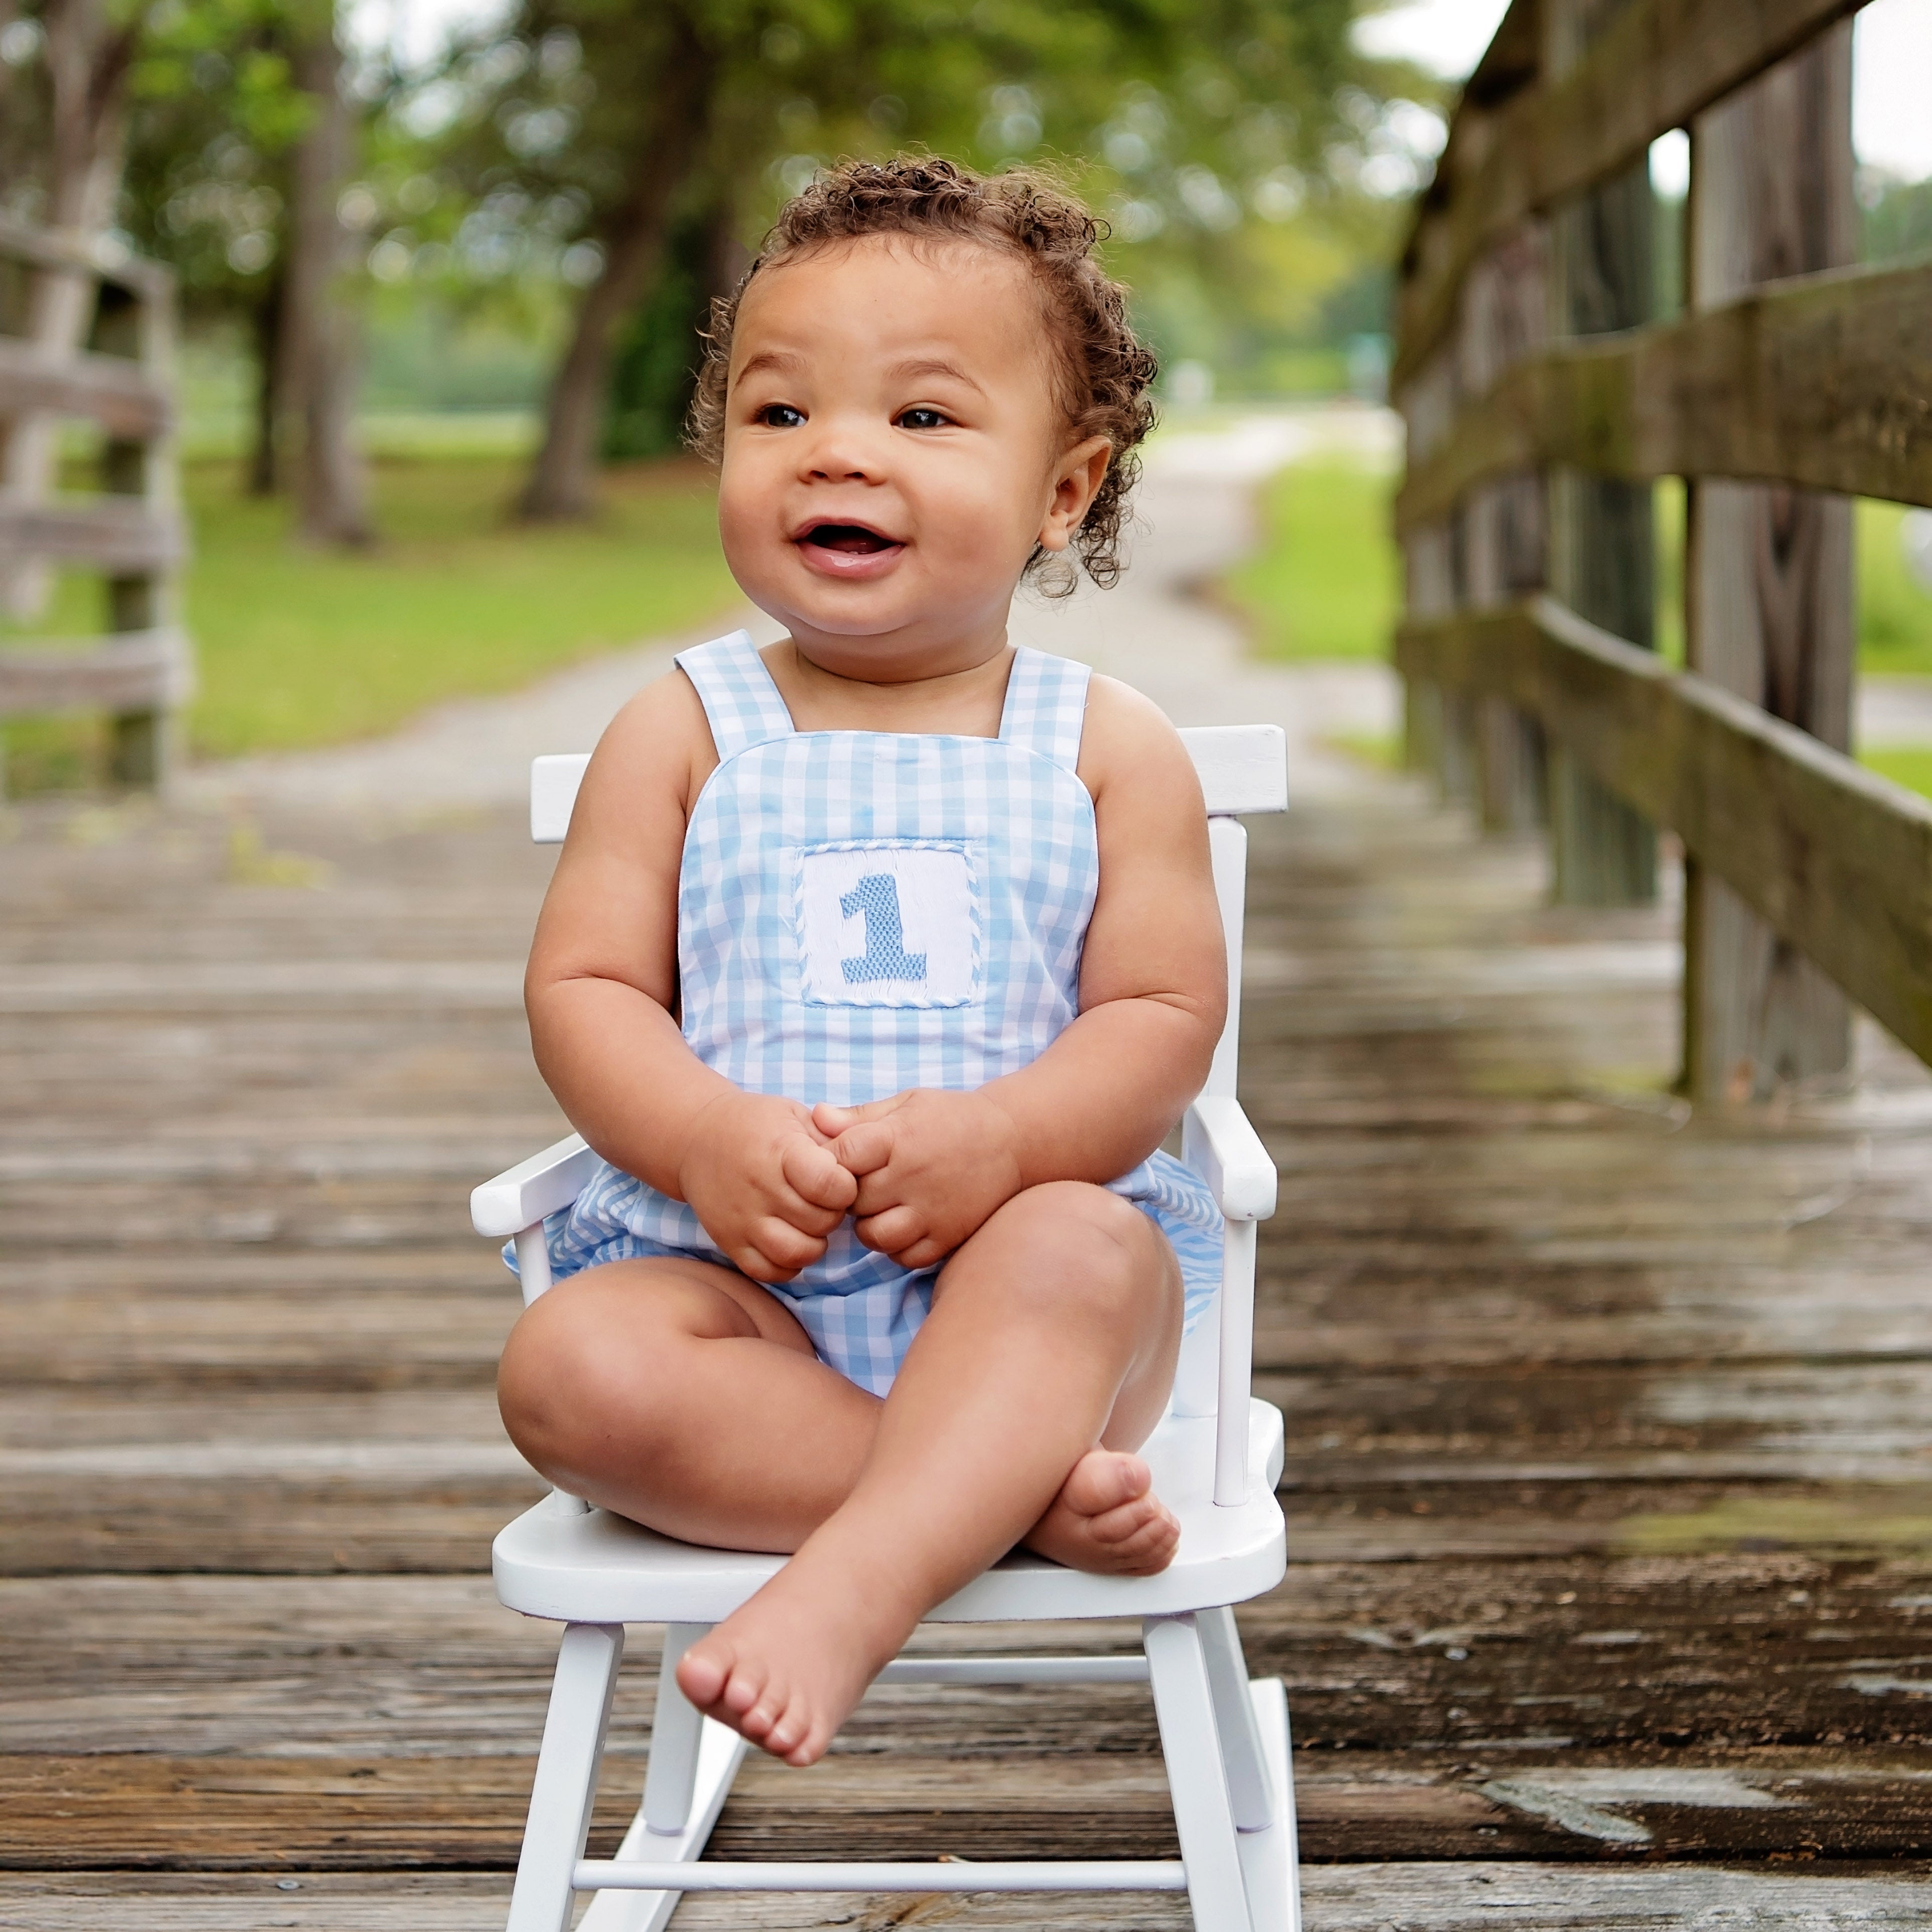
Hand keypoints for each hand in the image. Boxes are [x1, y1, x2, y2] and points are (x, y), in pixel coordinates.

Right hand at [678, 1090, 858, 1281]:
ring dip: (814, 1243)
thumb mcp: (794, 1114)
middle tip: (825, 1200)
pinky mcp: (729, 1242)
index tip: (840, 1178)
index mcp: (780, 1151)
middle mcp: (759, 1188)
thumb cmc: (756, 1125)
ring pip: (796, 1253)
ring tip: (809, 1223)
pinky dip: (788, 1263)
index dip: (846, 1186)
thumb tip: (865, 1157)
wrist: (696, 1138)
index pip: (829, 1185)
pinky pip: (768, 1271)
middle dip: (833, 1213)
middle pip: (820, 1222)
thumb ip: (831, 1136)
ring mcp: (741, 1220)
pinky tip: (790, 1240)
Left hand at [813, 1089, 1024, 1269]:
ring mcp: (931, 1212)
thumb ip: (859, 1116)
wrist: (1014, 1141)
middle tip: (863, 1182)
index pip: (840, 1157)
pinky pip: (903, 1257)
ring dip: (870, 1224)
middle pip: (852, 1201)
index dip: (832, 1160)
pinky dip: (897, 1246)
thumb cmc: (953, 1118)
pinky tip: (904, 1223)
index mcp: (898, 1139)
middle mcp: (912, 1178)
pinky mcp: (947, 1237)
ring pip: (873, 1236)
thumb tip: (815, 1118)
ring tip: (883, 1205)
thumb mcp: (907, 1103)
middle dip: (849, 1195)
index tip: (844, 1158)